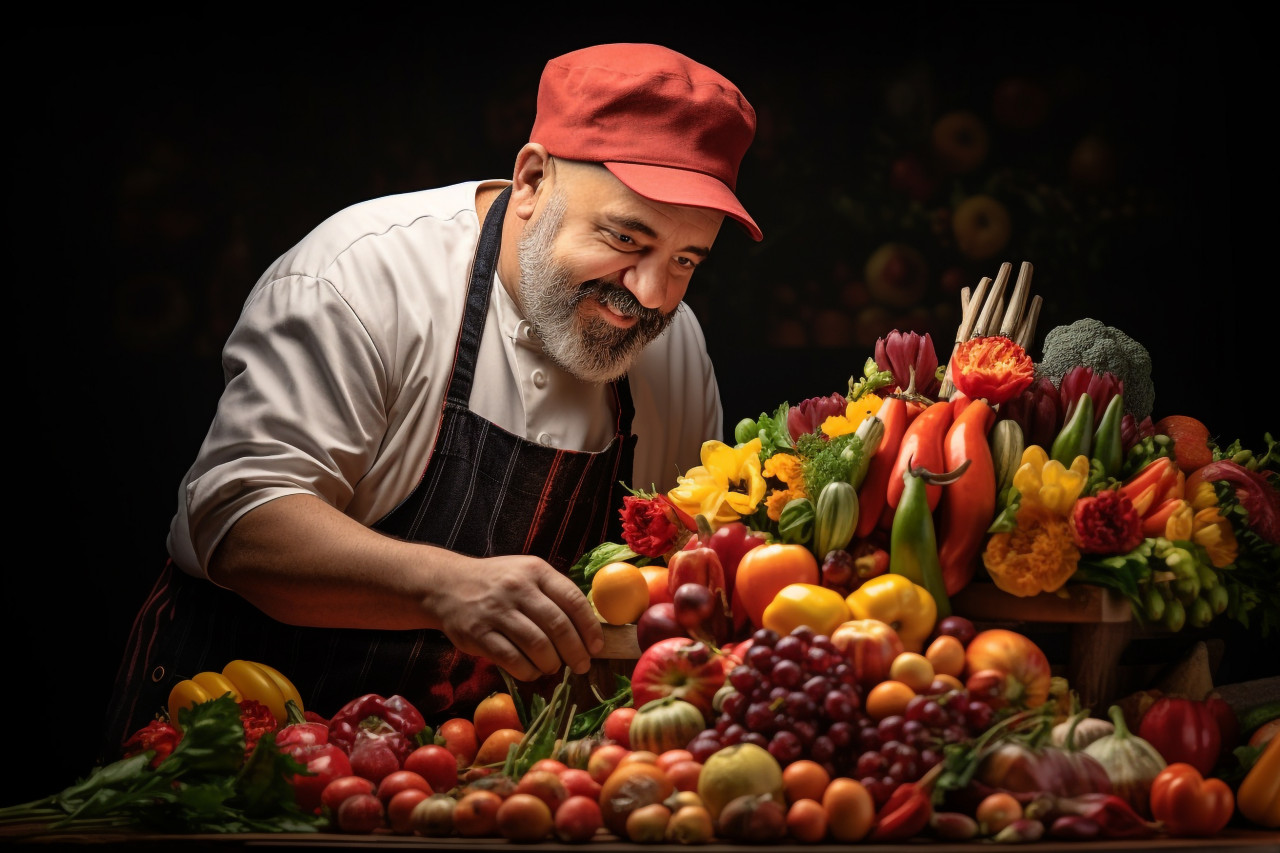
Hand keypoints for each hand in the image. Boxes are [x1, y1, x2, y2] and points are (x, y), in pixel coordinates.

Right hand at [428, 554, 603, 681]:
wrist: (447, 585)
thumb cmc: (497, 583)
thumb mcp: (527, 575)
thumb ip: (554, 594)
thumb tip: (589, 629)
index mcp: (536, 571)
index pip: (573, 600)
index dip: (590, 627)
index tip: (597, 646)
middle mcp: (517, 588)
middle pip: (558, 626)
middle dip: (576, 651)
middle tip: (581, 665)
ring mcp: (496, 611)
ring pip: (537, 645)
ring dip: (552, 663)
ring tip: (554, 667)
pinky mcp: (478, 633)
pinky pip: (512, 659)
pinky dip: (528, 670)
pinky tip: (532, 671)